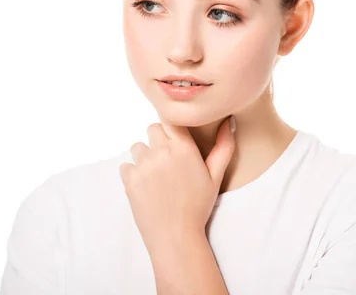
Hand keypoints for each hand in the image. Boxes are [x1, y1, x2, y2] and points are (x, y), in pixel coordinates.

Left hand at [119, 115, 236, 252]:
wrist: (176, 236)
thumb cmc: (198, 207)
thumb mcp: (215, 177)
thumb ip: (223, 147)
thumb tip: (229, 122)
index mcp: (184, 148)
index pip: (170, 118)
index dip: (171, 127)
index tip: (174, 138)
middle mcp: (162, 152)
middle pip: (152, 129)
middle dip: (158, 140)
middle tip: (167, 161)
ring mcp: (143, 165)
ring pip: (137, 147)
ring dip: (144, 156)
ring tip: (156, 176)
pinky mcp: (129, 179)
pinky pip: (126, 166)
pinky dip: (132, 174)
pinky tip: (145, 188)